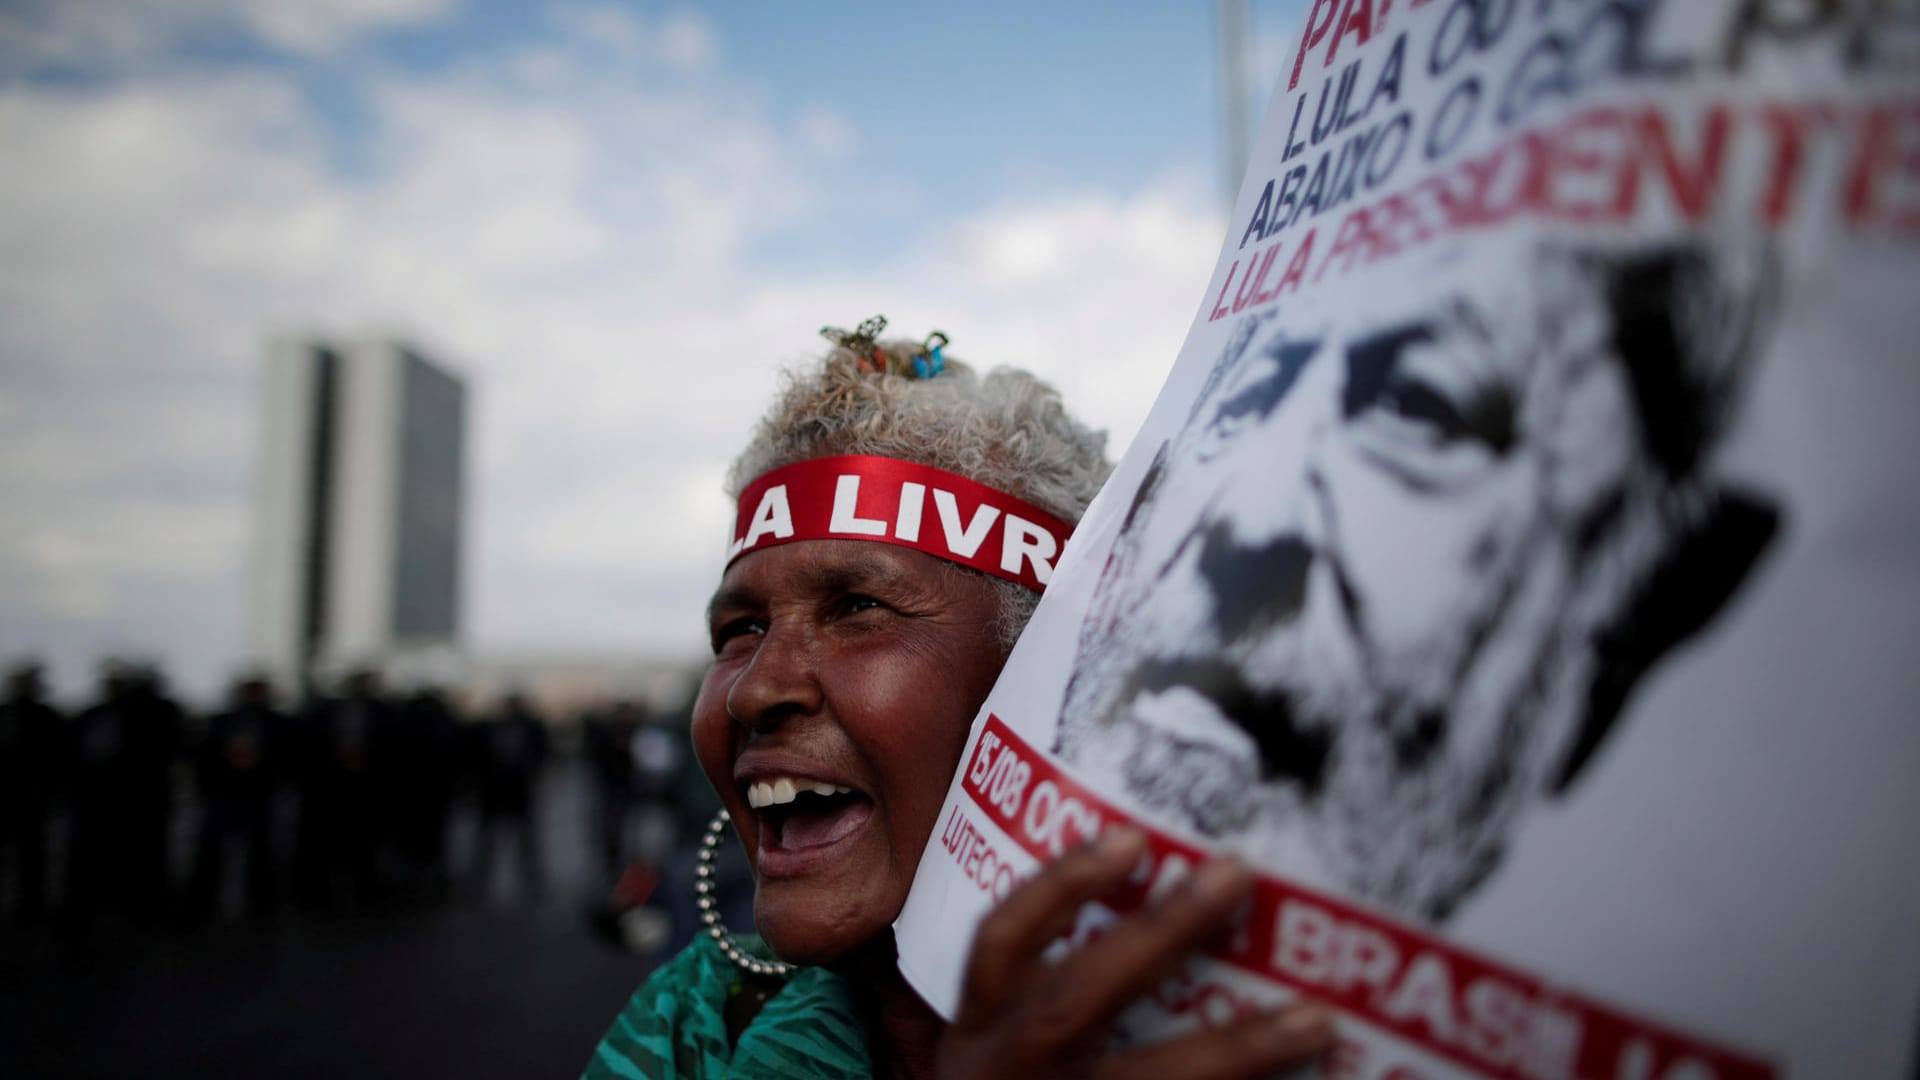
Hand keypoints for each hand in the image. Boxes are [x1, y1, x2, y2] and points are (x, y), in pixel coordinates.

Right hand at [936, 827, 1334, 1078]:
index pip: (1004, 940)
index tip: (1131, 838)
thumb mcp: (995, 1048)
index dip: (1061, 884)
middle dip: (1163, 932)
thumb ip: (1044, 988)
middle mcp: (1012, 1067)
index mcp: (980, 1030)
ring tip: (1315, 1019)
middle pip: (1082, 996)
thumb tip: (1144, 890)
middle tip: (1237, 873)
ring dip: (1241, 1049)